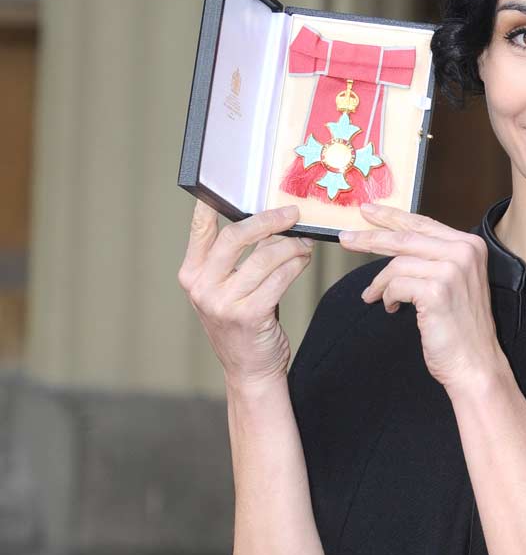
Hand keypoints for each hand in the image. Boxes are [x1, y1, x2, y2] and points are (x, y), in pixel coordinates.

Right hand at [178, 199, 313, 389]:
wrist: (250, 369)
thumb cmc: (243, 323)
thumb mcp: (227, 290)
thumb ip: (235, 260)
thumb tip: (266, 222)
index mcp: (191, 275)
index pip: (200, 231)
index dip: (212, 206)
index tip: (228, 185)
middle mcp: (202, 287)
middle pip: (234, 237)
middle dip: (268, 221)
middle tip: (291, 214)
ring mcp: (223, 303)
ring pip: (263, 257)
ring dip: (290, 246)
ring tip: (304, 244)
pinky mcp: (249, 315)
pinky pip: (279, 278)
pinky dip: (296, 265)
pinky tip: (303, 261)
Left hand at [340, 202, 502, 392]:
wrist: (475, 364)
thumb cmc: (461, 328)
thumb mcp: (453, 282)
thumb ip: (432, 258)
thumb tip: (392, 242)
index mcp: (470, 245)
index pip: (422, 223)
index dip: (392, 217)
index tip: (368, 212)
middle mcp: (464, 252)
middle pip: (405, 237)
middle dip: (370, 238)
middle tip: (346, 239)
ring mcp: (451, 270)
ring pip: (396, 264)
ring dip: (380, 283)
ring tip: (374, 296)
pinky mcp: (436, 291)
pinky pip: (395, 285)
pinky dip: (387, 297)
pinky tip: (392, 308)